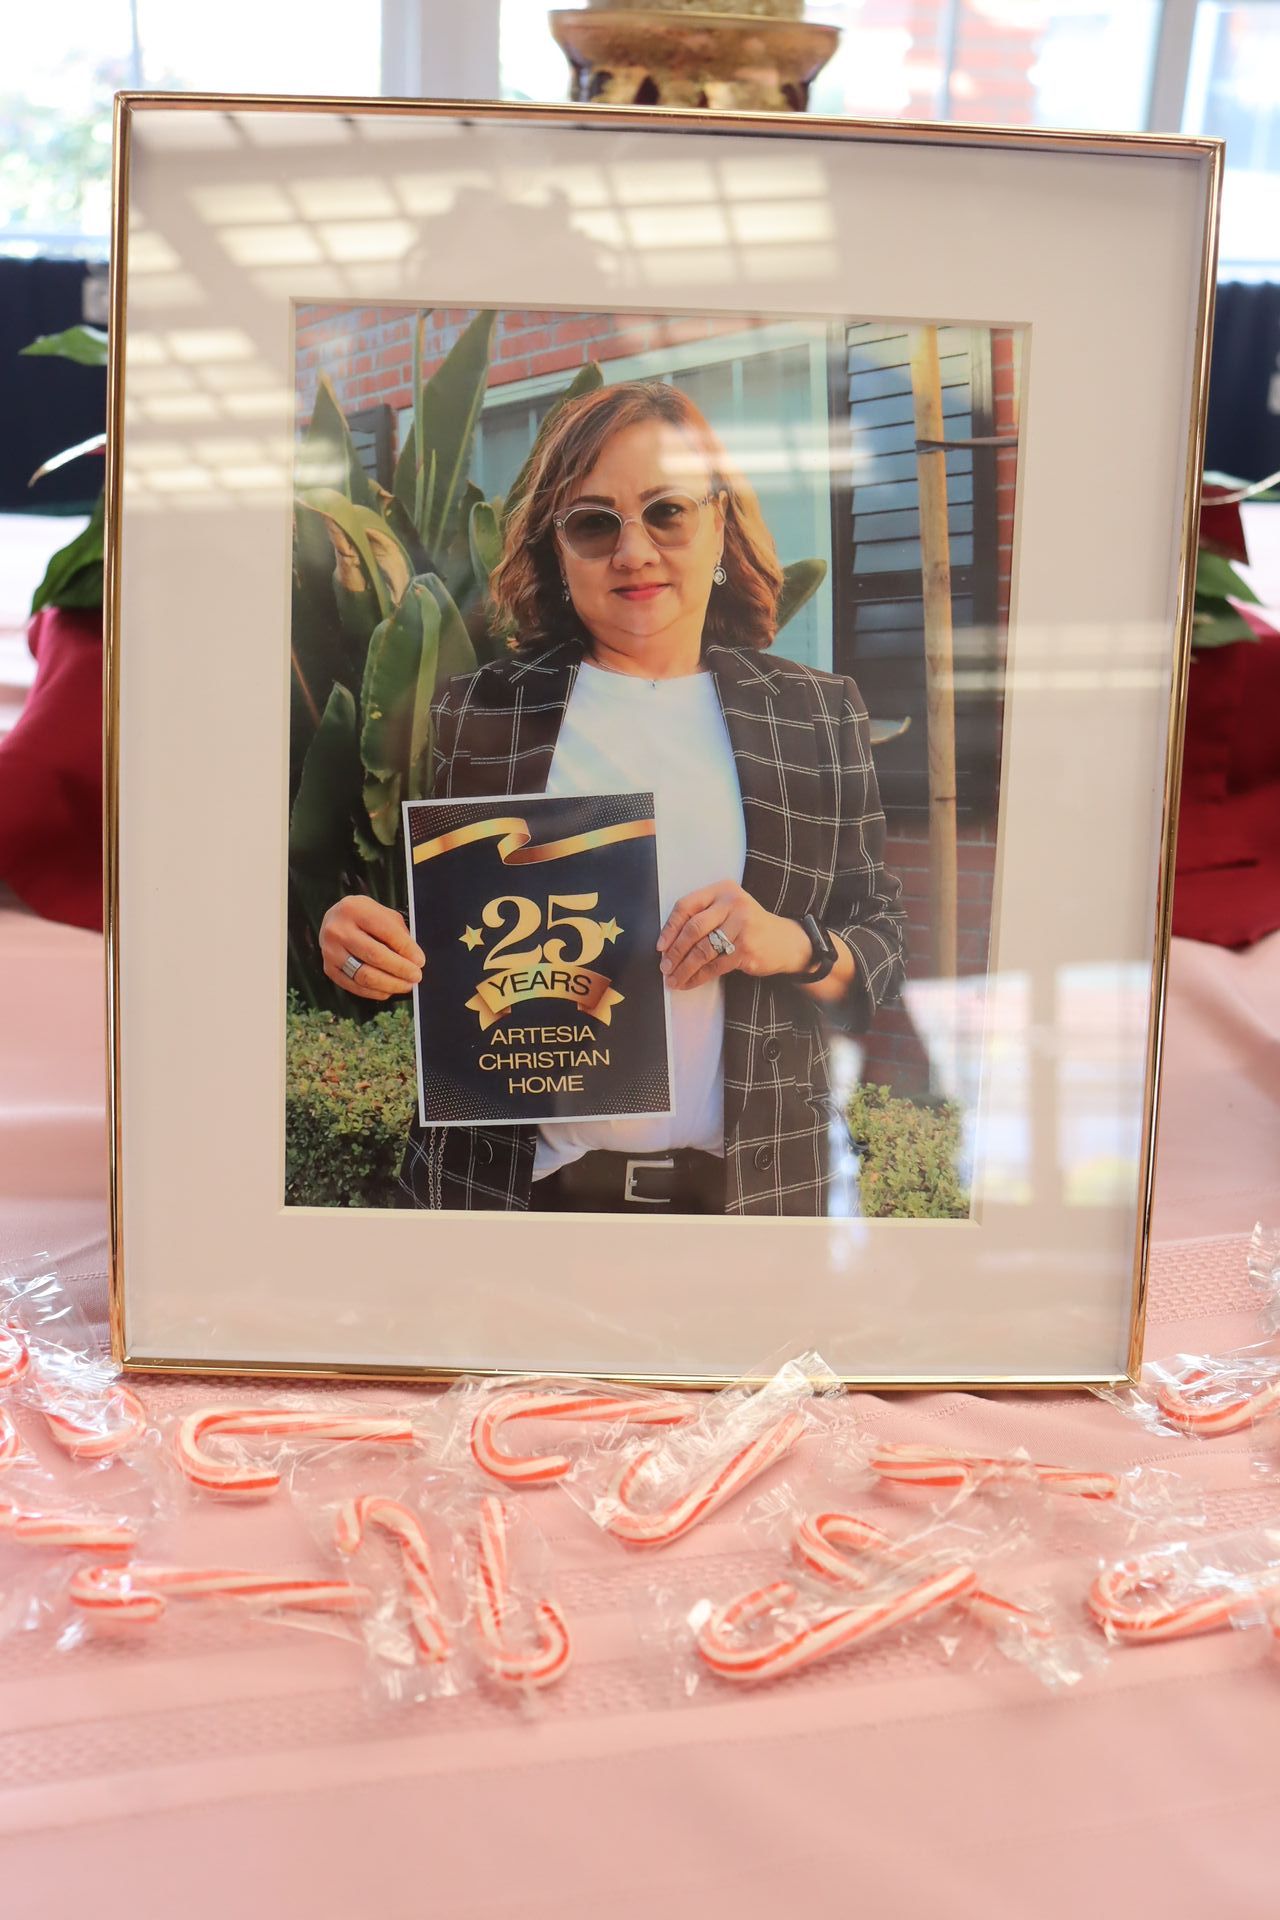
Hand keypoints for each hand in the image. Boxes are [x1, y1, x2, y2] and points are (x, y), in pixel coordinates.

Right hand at [319, 896, 423, 1001]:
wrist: (334, 921)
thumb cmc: (365, 918)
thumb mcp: (383, 914)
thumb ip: (398, 934)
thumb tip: (414, 960)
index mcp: (355, 909)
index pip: (386, 932)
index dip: (406, 949)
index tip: (420, 961)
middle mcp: (338, 929)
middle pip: (374, 955)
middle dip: (400, 969)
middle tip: (416, 976)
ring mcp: (330, 950)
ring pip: (364, 975)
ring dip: (389, 984)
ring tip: (405, 985)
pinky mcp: (328, 968)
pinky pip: (354, 986)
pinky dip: (374, 992)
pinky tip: (388, 990)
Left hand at [657, 880, 810, 990]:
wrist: (786, 941)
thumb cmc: (750, 926)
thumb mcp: (729, 910)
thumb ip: (703, 917)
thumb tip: (668, 944)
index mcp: (723, 890)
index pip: (686, 906)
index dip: (669, 928)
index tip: (660, 946)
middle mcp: (733, 904)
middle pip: (693, 929)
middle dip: (675, 951)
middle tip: (664, 966)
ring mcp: (742, 926)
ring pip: (703, 950)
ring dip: (684, 968)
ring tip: (673, 978)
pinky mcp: (746, 948)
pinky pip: (715, 965)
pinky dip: (699, 976)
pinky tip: (689, 982)